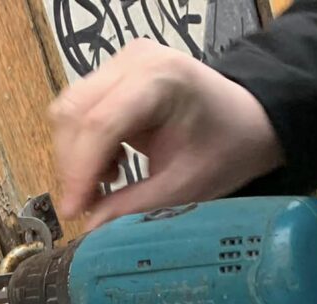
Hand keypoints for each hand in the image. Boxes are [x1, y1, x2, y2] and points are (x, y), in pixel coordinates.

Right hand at [50, 39, 283, 228]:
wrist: (247, 119)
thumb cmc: (226, 149)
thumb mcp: (184, 187)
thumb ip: (133, 206)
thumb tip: (87, 230)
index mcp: (161, 80)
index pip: (100, 123)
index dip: (80, 171)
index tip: (72, 212)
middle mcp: (134, 60)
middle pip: (75, 113)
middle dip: (73, 165)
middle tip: (87, 204)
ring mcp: (121, 62)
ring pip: (69, 111)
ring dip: (75, 156)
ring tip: (104, 184)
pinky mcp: (113, 73)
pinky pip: (79, 109)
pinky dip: (83, 145)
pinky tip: (110, 164)